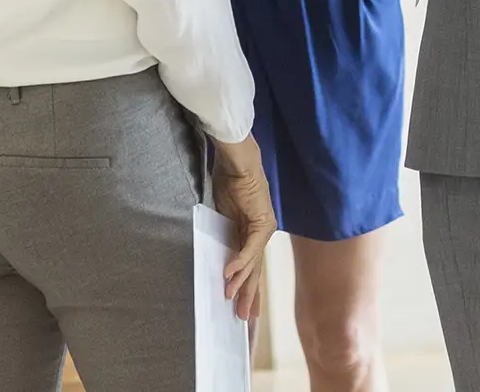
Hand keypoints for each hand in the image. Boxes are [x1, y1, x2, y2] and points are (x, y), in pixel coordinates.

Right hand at [212, 135, 276, 321]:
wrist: (236, 159)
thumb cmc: (227, 179)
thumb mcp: (221, 213)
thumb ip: (223, 235)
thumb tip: (215, 255)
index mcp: (250, 231)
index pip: (249, 265)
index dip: (246, 287)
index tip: (242, 308)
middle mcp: (260, 232)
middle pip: (254, 270)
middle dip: (247, 295)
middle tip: (242, 319)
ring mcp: (263, 228)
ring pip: (253, 263)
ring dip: (241, 283)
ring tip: (231, 301)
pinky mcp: (262, 222)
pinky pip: (249, 248)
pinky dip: (239, 262)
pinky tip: (229, 275)